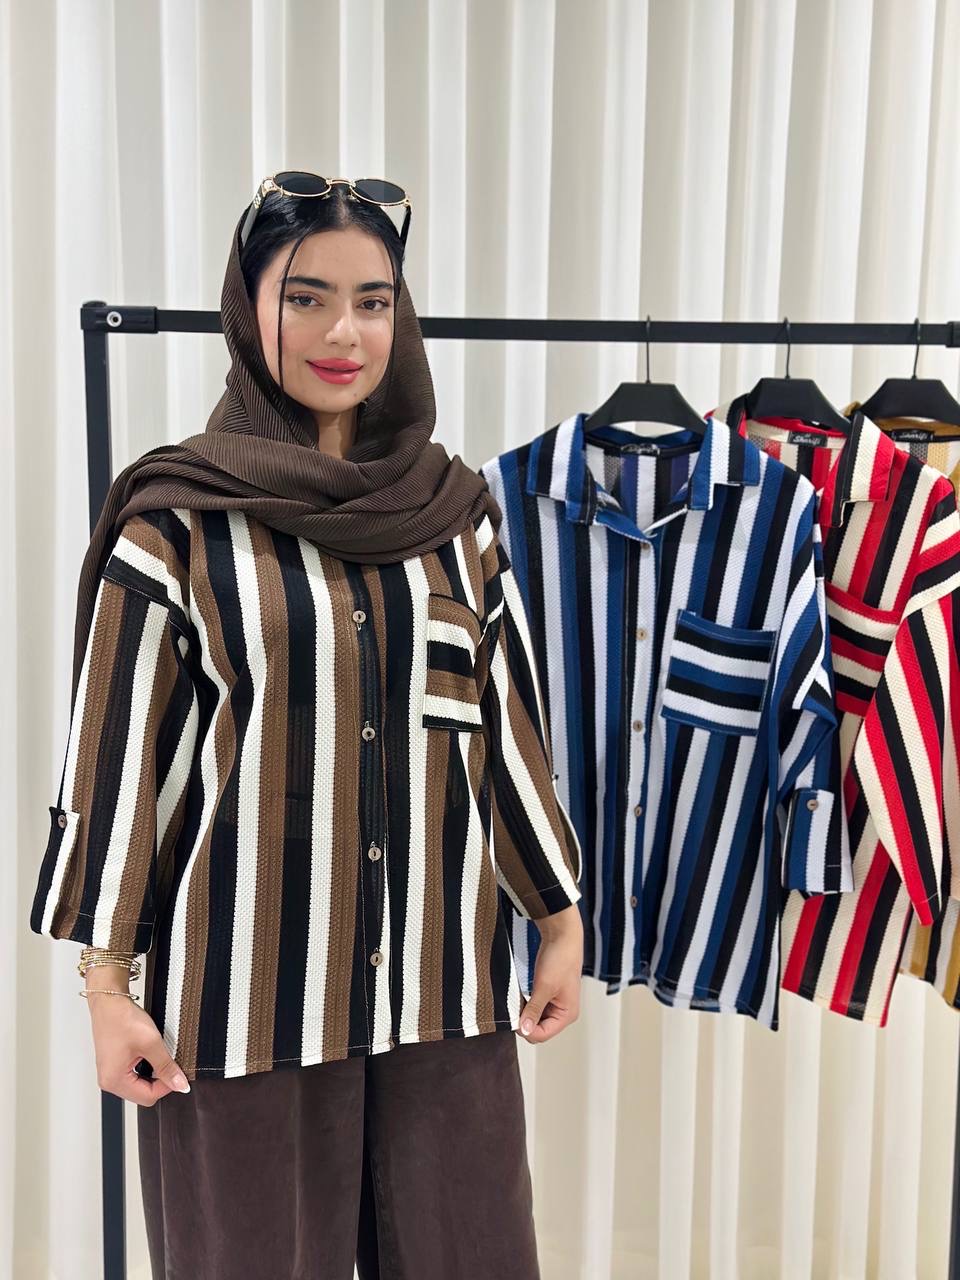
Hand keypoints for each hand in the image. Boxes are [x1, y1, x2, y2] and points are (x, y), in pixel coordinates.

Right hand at [86, 985, 191, 1104]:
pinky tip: (148, 1053)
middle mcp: (108, 1080)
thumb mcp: (151, 1043)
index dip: (167, 1085)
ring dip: (152, 1073)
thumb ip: (167, 1067)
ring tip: (155, 1053)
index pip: (148, 1097)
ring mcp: (110, 1073)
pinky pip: (133, 1075)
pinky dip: (145, 1067)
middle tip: (167, 1060)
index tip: (177, 1072)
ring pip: (139, 1085)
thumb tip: (180, 1085)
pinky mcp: (113, 1065)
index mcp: (114, 1080)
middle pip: (143, 1094)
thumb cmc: (122, 1019)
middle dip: (159, 1080)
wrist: (109, 1001)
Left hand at [516, 903, 582, 1043]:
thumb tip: (524, 1030)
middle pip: (539, 1030)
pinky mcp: (549, 995)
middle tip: (515, 1007)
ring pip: (535, 1019)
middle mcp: (564, 1012)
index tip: (513, 1017)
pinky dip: (527, 1005)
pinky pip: (536, 1008)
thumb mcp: (544, 987)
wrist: (562, 936)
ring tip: (519, 1000)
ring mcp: (556, 1004)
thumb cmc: (560, 959)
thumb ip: (534, 1011)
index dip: (526, 1029)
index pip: (542, 1035)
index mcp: (567, 1015)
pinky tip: (522, 997)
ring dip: (526, 1013)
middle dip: (526, 1021)